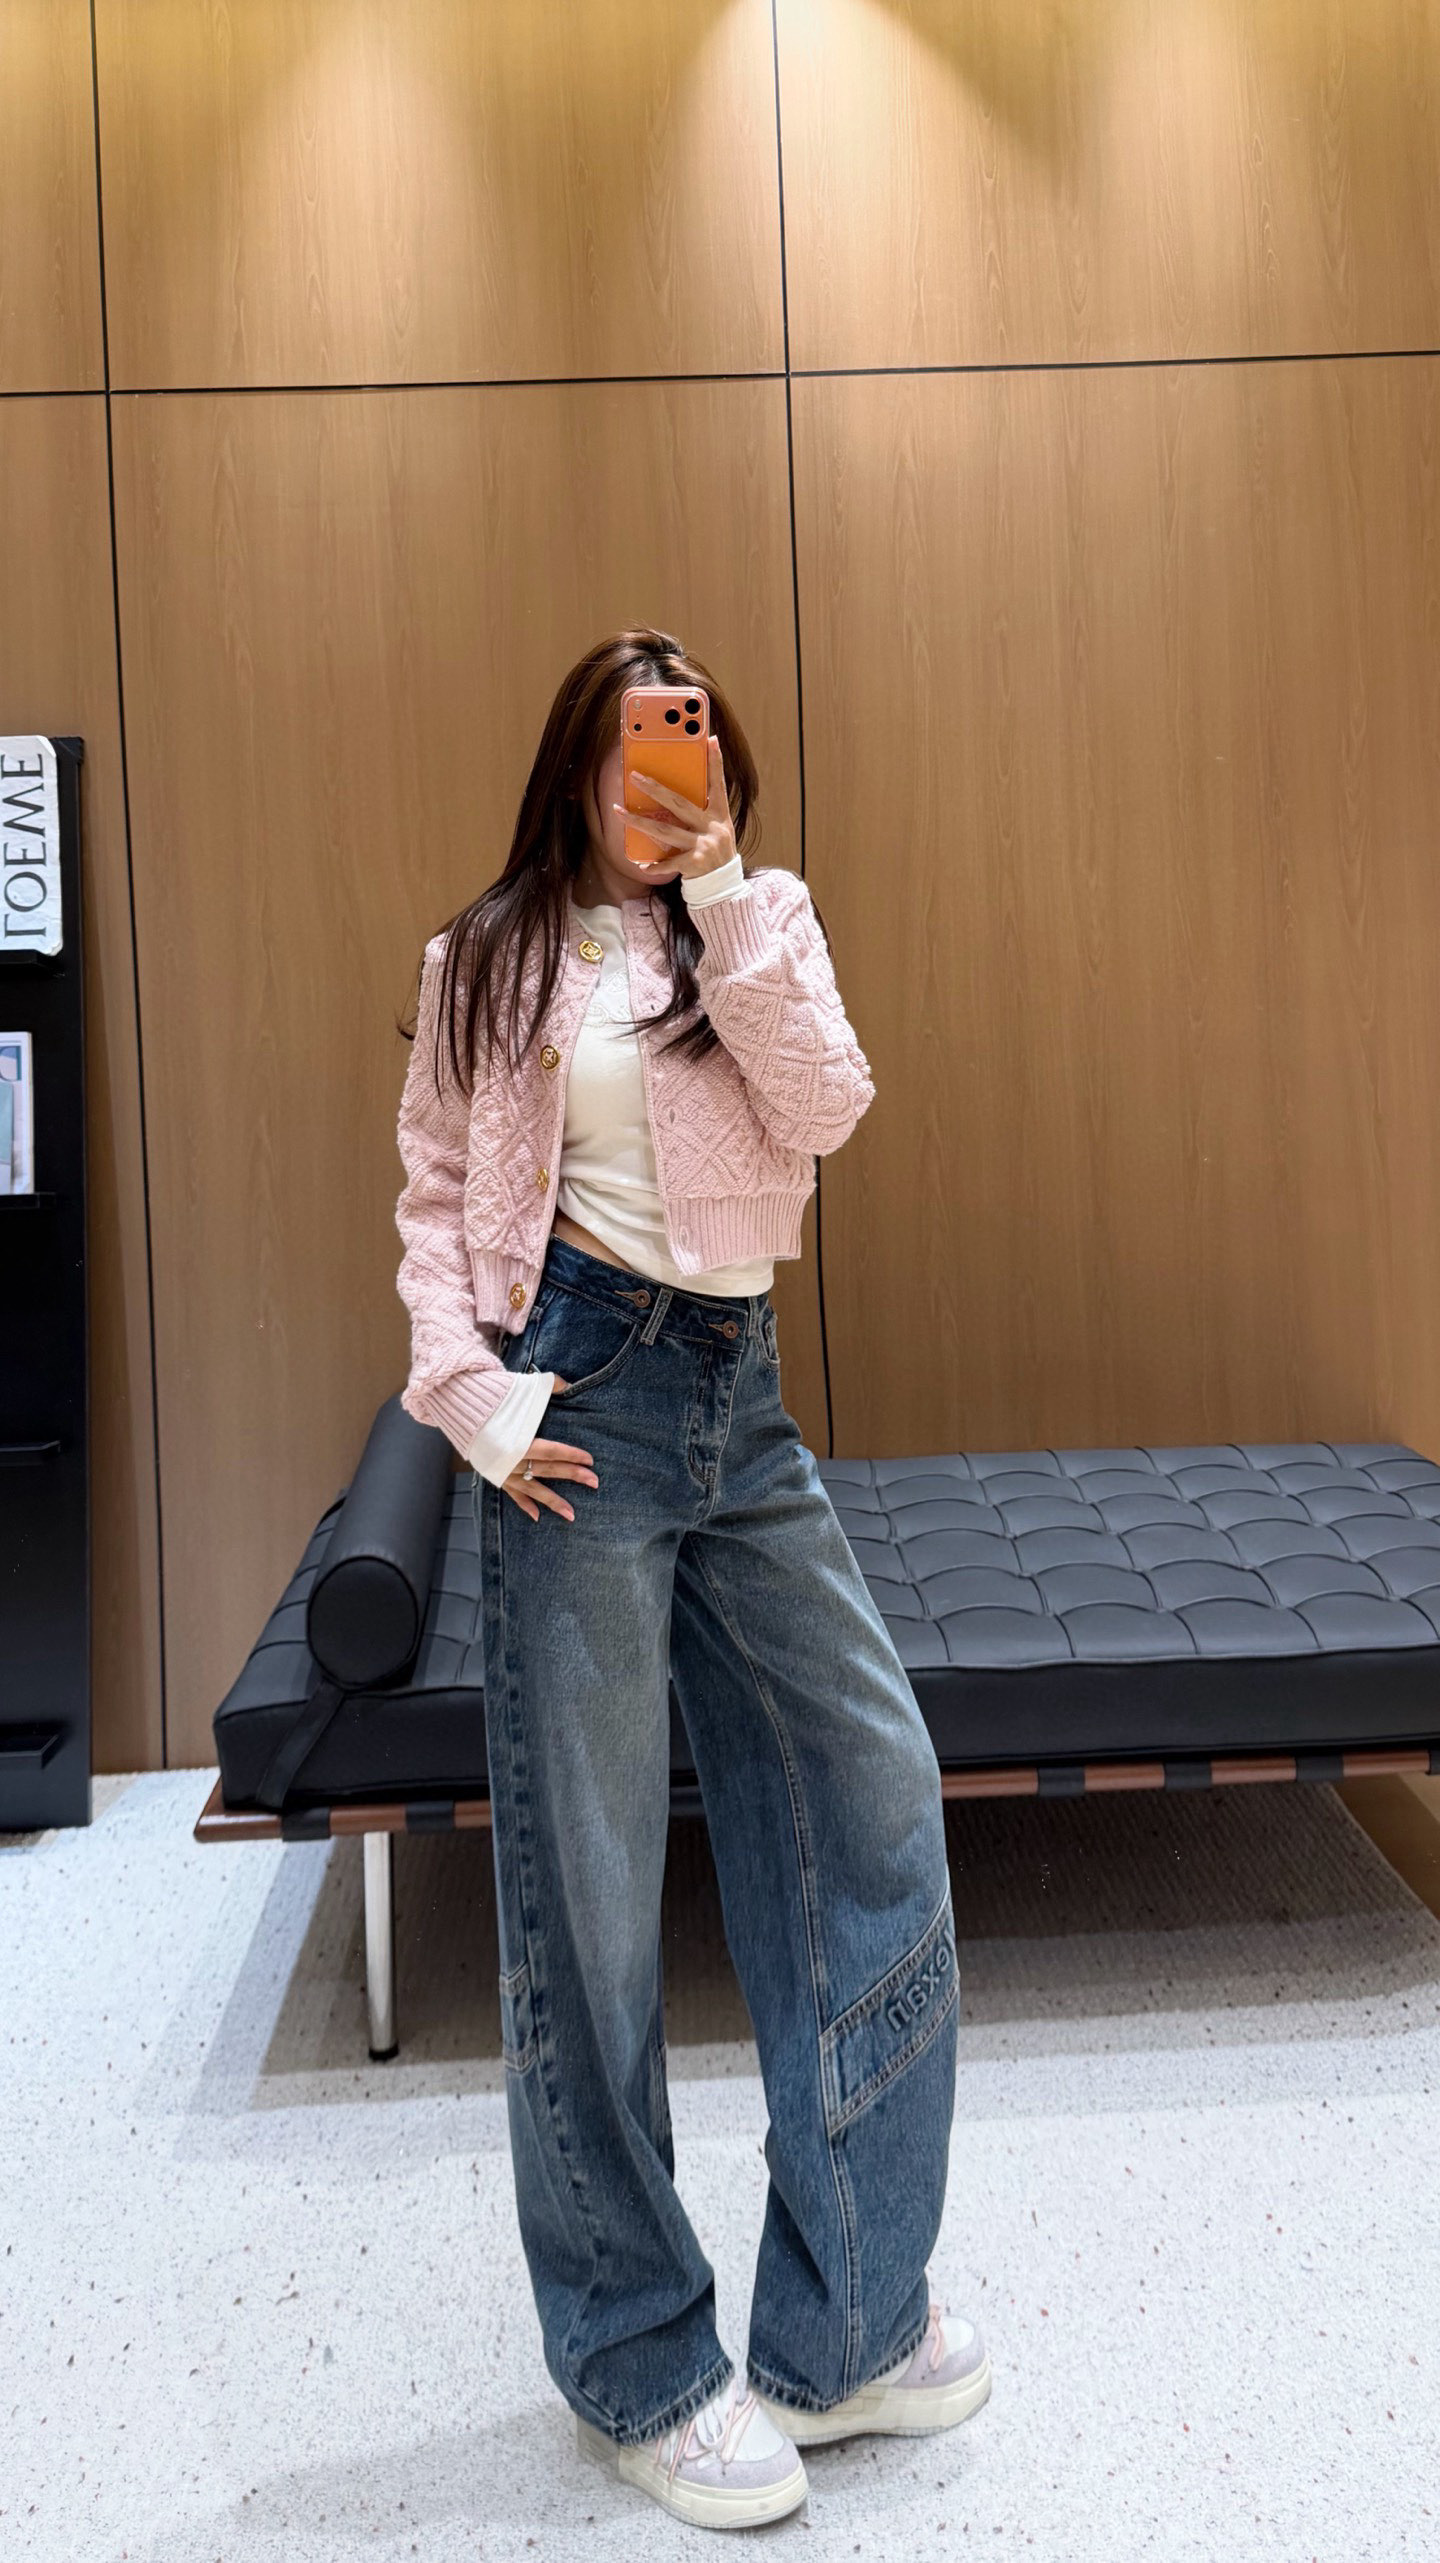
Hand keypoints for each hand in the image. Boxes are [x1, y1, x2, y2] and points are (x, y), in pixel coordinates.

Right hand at [501, 1388, 597, 1520]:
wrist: (458, 1407)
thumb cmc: (491, 1398)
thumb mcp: (521, 1387)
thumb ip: (548, 1386)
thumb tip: (569, 1386)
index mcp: (518, 1440)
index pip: (552, 1450)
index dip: (572, 1455)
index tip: (590, 1460)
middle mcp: (512, 1460)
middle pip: (548, 1469)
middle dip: (572, 1475)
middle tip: (594, 1482)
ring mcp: (503, 1470)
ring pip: (533, 1488)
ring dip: (552, 1501)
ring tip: (571, 1514)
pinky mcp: (495, 1475)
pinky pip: (512, 1494)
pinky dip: (524, 1504)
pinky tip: (537, 1516)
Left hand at [611, 734, 737, 882]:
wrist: (724, 884)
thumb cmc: (715, 851)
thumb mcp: (717, 827)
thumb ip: (703, 810)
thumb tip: (678, 790)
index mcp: (720, 814)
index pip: (718, 783)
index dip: (715, 762)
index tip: (711, 740)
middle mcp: (713, 827)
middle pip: (679, 803)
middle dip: (655, 789)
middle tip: (634, 776)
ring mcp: (703, 845)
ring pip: (665, 830)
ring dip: (639, 821)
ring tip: (619, 812)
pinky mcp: (694, 863)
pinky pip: (669, 863)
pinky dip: (655, 865)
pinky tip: (642, 865)